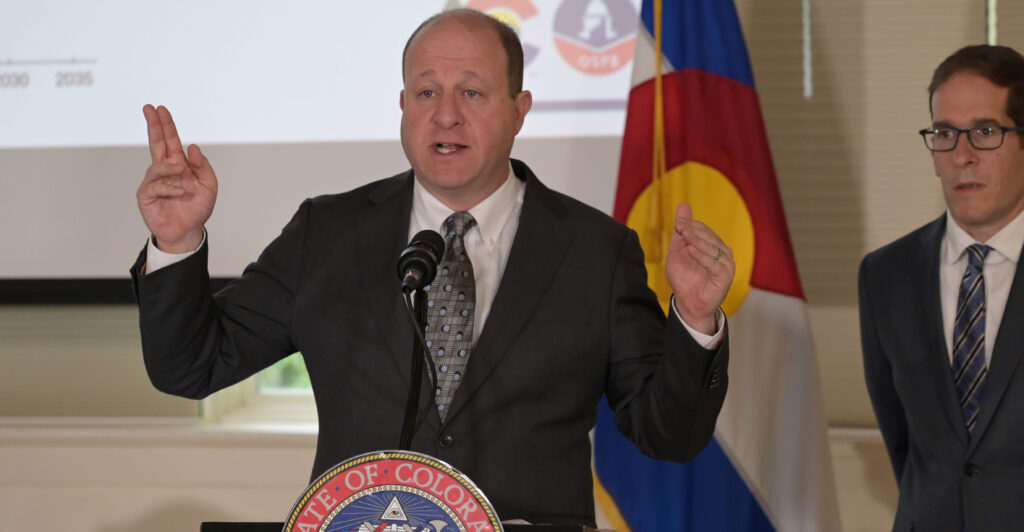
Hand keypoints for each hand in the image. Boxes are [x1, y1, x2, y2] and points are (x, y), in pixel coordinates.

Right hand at [137, 104, 216, 252]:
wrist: (188, 231)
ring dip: (171, 170)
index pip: (170, 141)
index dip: (166, 125)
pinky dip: (170, 188)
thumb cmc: (197, 208)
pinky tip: (179, 193)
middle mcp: (165, 170)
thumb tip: (192, 147)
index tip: (160, 109)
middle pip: (156, 143)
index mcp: (179, 164)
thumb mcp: (208, 186)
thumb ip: (202, 166)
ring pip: (158, 166)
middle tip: (150, 108)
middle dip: (154, 125)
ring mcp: (154, 181)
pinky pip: (156, 185)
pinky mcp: (146, 194)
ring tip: (183, 177)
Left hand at [666, 202, 734, 334]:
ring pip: (712, 248)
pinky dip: (701, 256)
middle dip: (693, 230)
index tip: (677, 223)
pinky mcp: (725, 277)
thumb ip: (682, 230)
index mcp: (715, 245)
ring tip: (683, 234)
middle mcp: (724, 253)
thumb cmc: (684, 278)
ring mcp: (727, 265)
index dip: (691, 225)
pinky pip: (714, 264)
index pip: (704, 230)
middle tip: (678, 226)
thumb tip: (683, 204)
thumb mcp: (679, 250)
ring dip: (697, 240)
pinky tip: (689, 250)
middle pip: (709, 237)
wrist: (687, 303)